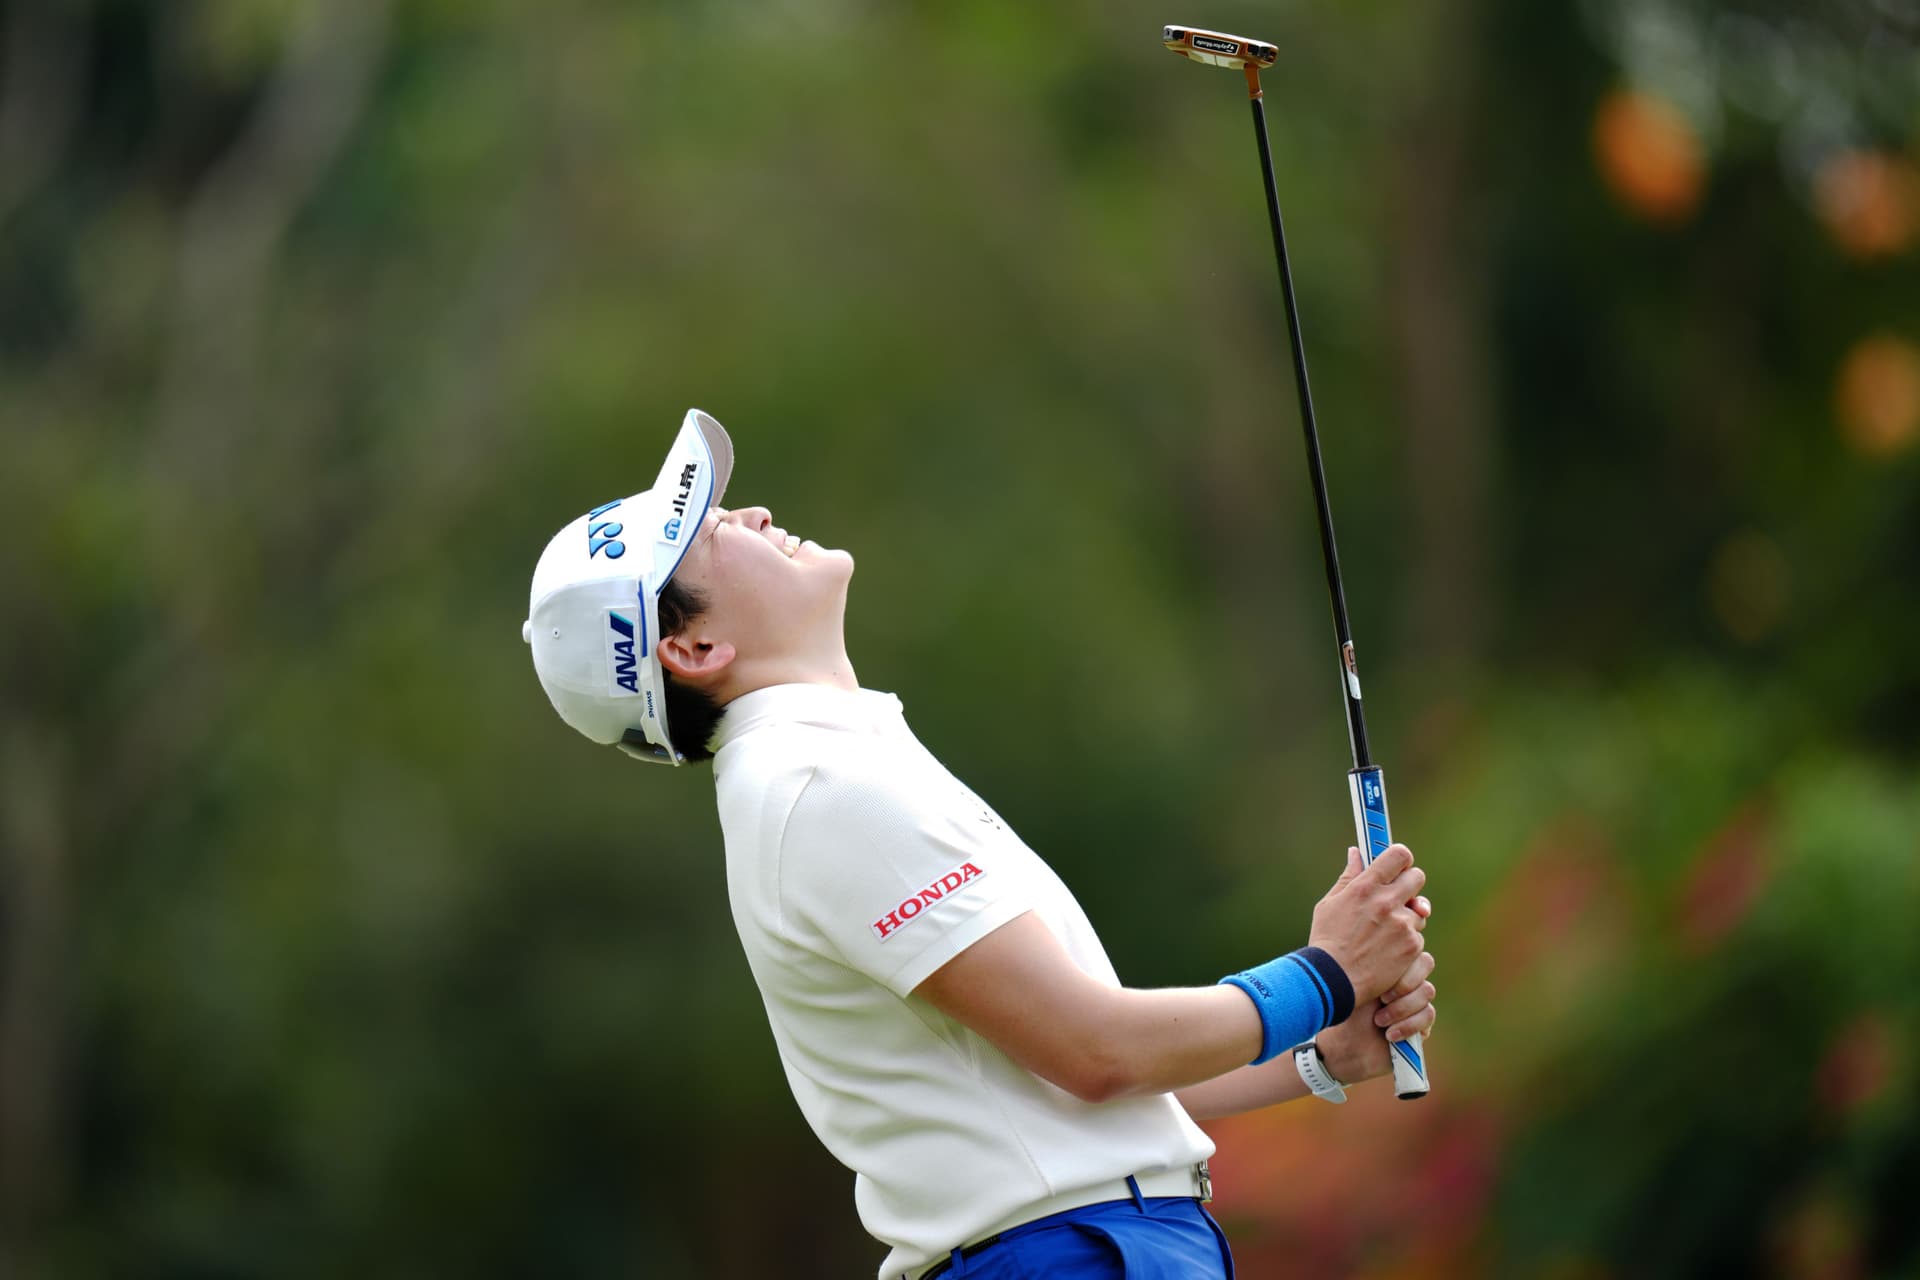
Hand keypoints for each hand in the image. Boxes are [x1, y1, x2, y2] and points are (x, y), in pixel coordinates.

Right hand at [1307, 843, 1426, 1004]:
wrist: (1334, 981)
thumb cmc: (1327, 940)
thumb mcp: (1330, 903)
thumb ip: (1348, 876)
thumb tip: (1356, 852)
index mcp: (1365, 886)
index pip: (1398, 855)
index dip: (1400, 859)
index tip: (1396, 866)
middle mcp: (1387, 901)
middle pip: (1417, 877)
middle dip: (1409, 884)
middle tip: (1398, 895)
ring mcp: (1402, 925)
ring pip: (1418, 911)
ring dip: (1406, 917)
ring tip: (1384, 933)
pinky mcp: (1412, 946)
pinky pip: (1417, 935)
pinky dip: (1406, 942)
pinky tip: (1387, 951)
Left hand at [1317, 948, 1437, 1084]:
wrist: (1343, 1046)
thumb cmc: (1344, 1011)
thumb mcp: (1353, 981)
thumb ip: (1368, 958)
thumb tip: (1378, 933)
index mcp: (1389, 963)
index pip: (1409, 947)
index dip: (1398, 962)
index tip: (1377, 981)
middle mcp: (1405, 979)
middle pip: (1425, 963)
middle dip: (1403, 983)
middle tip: (1382, 999)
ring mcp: (1416, 1000)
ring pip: (1427, 991)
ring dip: (1402, 1007)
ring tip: (1379, 1021)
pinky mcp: (1422, 1023)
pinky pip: (1428, 1015)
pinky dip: (1408, 1025)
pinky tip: (1389, 1034)